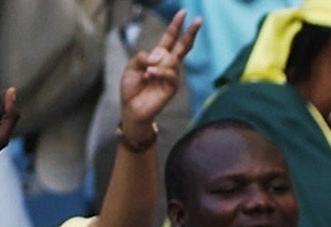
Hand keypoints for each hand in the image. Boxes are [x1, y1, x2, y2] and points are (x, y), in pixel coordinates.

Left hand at [119, 11, 197, 129]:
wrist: (132, 108)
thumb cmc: (131, 88)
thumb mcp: (131, 67)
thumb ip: (141, 57)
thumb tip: (156, 58)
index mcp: (158, 56)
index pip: (170, 38)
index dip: (176, 26)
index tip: (184, 13)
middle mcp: (168, 64)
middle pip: (182, 47)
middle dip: (190, 33)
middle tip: (199, 20)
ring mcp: (172, 76)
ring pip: (172, 61)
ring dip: (157, 65)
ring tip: (146, 74)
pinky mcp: (172, 88)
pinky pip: (170, 74)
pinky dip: (158, 73)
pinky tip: (149, 76)